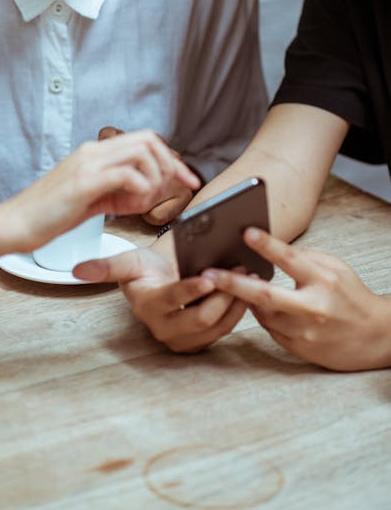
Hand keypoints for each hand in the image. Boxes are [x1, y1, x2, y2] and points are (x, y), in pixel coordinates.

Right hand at [0, 129, 200, 254]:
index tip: (187, 181)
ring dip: (156, 180)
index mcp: (94, 152)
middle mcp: (93, 151)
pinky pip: (126, 175)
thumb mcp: (92, 198)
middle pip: (149, 140)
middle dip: (172, 165)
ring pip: (142, 153)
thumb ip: (117, 190)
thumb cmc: (49, 215)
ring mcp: (87, 163)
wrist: (16, 224)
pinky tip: (131, 208)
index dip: (171, 158)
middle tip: (180, 190)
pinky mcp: (83, 182)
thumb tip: (146, 190)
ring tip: (146, 205)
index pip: (144, 140)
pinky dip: (140, 191)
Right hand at [74, 247, 246, 352]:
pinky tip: (248, 290)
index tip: (208, 277)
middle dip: (223, 294)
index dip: (190, 290)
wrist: (159, 280)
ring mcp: (182, 340)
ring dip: (235, 301)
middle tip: (238, 271)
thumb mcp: (129, 261)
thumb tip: (77, 270)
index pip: (171, 300)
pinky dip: (239, 311)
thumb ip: (107, 266)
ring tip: (247, 276)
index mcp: (146, 306)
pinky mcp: (199, 344)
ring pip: (216, 326)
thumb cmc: (146, 268)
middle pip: (200, 318)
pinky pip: (224, 331)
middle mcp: (163, 329)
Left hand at [203, 227, 390, 370]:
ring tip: (229, 283)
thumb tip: (268, 249)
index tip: (246, 232)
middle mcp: (312, 309)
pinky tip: (256, 303)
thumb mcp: (335, 268)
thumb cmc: (351, 296)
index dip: (267, 246)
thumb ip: (303, 259)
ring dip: (244, 299)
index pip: (291, 260)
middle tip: (206, 274)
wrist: (376, 338)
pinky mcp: (298, 349)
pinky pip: (269, 328)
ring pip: (261, 314)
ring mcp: (304, 333)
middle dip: (232, 284)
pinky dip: (260, 314)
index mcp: (323, 281)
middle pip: (265, 296)